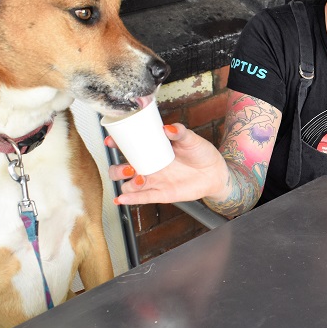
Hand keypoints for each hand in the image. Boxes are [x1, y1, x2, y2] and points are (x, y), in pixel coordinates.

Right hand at [107, 124, 228, 205]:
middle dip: (117, 169)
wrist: (215, 173)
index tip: (111, 141)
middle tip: (129, 167)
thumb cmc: (201, 153)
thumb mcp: (192, 140)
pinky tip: (121, 199)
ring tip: (139, 179)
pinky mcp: (161, 194)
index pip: (128, 147)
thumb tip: (168, 128)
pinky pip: (142, 198)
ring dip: (127, 184)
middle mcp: (148, 166)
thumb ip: (180, 132)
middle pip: (120, 170)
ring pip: (128, 185)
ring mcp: (153, 181)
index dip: (116, 144)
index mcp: (152, 150)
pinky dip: (130, 199)